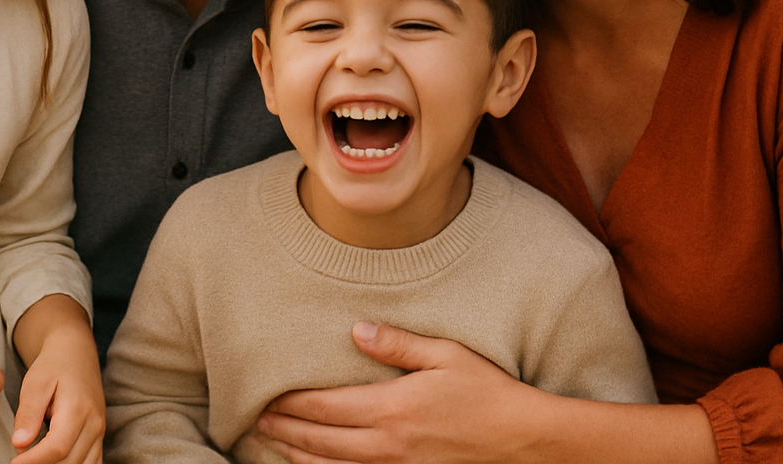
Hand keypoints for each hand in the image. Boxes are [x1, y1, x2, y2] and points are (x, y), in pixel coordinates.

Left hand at [11, 298, 103, 463]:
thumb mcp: (35, 383)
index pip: (57, 447)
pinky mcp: (98, 437)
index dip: (33, 461)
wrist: (76, 353)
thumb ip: (28, 413)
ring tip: (32, 461)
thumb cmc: (53, 366)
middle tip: (17, 463)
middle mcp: (94, 424)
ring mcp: (99, 432)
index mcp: (78, 409)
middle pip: (69, 461)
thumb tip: (19, 444)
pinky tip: (53, 462)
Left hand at [256, 321, 541, 463]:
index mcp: (392, 408)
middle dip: (285, 429)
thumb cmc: (488, 393)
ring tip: (272, 444)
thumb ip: (398, 345)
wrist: (524, 443)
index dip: (293, 402)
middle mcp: (387, 444)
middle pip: (320, 440)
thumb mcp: (446, 356)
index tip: (269, 395)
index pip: (326, 406)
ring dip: (297, 456)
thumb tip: (357, 330)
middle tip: (257, 421)